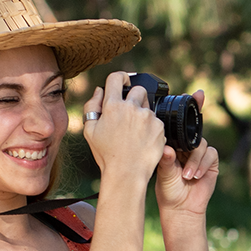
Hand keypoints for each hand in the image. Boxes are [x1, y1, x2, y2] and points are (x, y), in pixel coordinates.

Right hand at [82, 72, 167, 189]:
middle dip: (134, 97)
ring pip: (148, 107)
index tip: (122, 82)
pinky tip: (144, 140)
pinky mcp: (160, 127)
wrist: (127, 172)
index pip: (116, 78)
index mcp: (112, 106)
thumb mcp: (90, 130)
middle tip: (130, 113)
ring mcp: (148, 117)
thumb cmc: (106, 154)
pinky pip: (157, 121)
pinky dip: (152, 127)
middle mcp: (132, 108)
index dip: (120, 78)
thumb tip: (100, 91)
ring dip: (143, 114)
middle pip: (138, 89)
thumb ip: (92, 106)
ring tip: (135, 133)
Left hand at [154, 92, 217, 216]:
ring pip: (201, 144)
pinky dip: (201, 165)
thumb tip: (167, 148)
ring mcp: (200, 153)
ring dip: (194, 159)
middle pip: (196, 126)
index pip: (180, 123)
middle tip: (200, 97)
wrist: (179, 207)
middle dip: (199, 112)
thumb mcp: (162, 171)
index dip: (189, 107)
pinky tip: (194, 176)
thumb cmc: (166, 189)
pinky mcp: (211, 162)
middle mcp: (187, 145)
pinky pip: (209, 155)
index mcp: (173, 143)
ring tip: (185, 174)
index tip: (194, 93)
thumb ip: (166, 158)